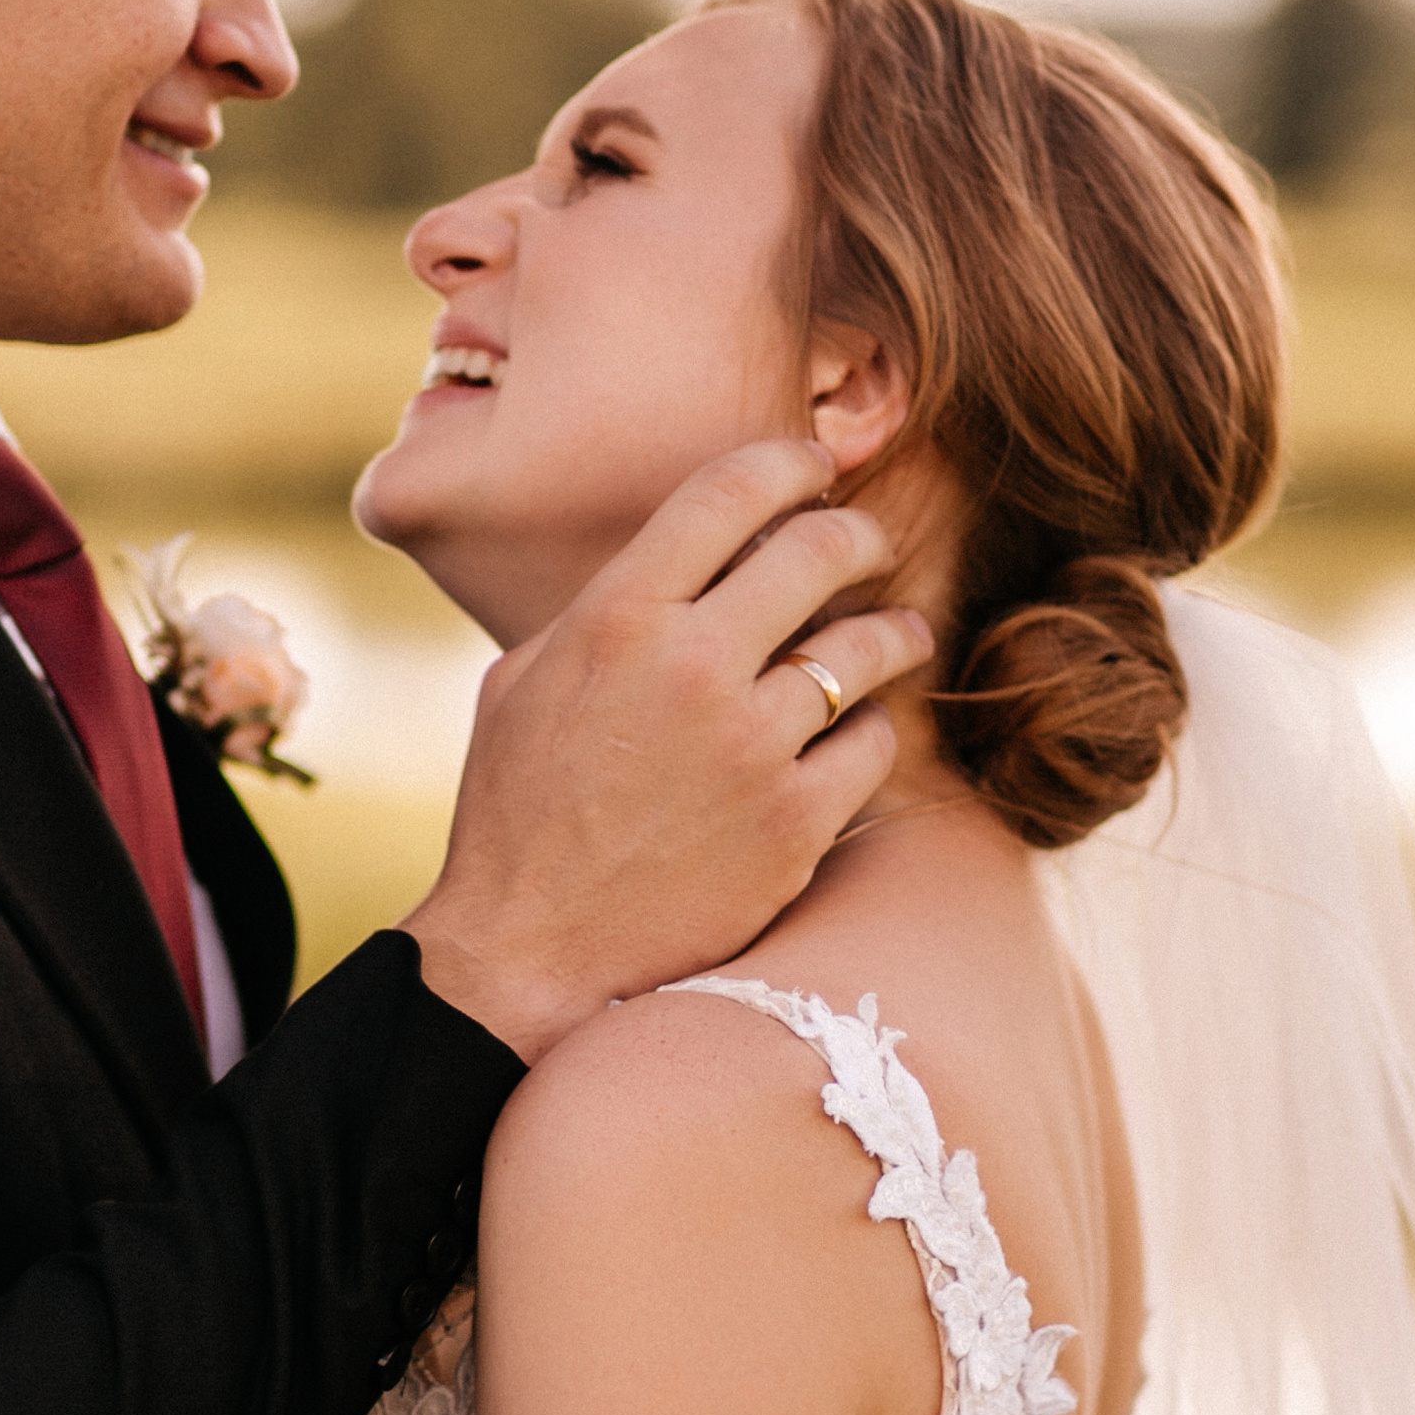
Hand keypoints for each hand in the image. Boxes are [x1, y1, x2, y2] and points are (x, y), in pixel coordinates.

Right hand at [402, 441, 929, 1060]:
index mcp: (617, 617)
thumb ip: (601, 611)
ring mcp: (752, 746)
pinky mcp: (795, 823)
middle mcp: (691, 666)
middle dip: (859, 535)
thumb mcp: (522, 682)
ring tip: (897, 635)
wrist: (528, 951)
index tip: (815, 468)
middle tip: (870, 544)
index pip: (730, 492)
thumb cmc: (516, 814)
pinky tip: (856, 734)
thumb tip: (677, 563)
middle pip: (819, 551)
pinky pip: (873, 743)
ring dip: (892, 632)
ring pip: (866, 647)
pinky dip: (870, 731)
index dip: (789, 464)